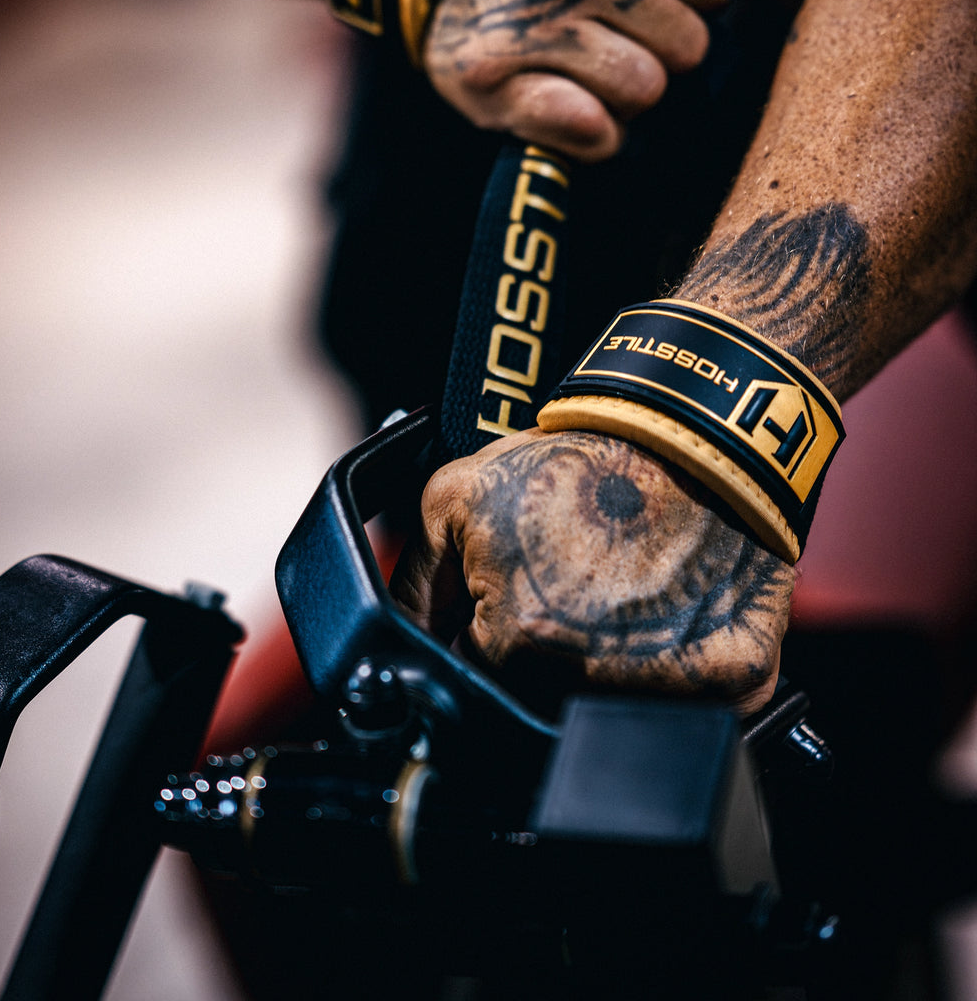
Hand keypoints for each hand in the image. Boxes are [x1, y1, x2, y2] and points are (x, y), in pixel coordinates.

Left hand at [393, 427, 792, 715]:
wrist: (692, 432)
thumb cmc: (581, 460)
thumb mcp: (455, 498)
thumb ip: (415, 582)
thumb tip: (401, 644)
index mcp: (517, 642)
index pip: (479, 677)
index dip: (491, 634)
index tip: (524, 589)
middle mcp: (591, 682)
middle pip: (544, 701)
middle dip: (549, 651)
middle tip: (578, 579)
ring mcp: (671, 691)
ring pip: (615, 708)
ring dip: (614, 665)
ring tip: (625, 586)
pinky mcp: (737, 685)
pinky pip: (697, 704)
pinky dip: (684, 666)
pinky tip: (674, 605)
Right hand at [423, 0, 791, 161]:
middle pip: (688, 50)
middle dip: (663, 41)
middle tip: (613, 21)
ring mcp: (530, 28)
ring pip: (645, 93)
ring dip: (627, 86)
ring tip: (588, 54)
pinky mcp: (491, 82)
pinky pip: (593, 135)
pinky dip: (594, 132)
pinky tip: (572, 100)